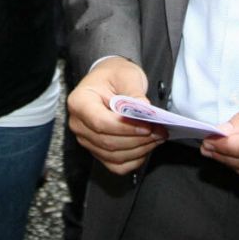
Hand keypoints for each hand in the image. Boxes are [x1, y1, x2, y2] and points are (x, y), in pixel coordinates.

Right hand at [67, 57, 165, 173]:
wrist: (109, 79)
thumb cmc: (114, 75)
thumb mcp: (126, 75)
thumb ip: (134, 93)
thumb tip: (145, 111)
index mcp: (79, 102)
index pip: (101, 123)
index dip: (125, 128)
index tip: (146, 126)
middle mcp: (78, 124)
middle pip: (108, 141)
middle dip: (137, 139)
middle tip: (159, 131)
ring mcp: (86, 139)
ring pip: (113, 155)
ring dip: (139, 149)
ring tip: (157, 137)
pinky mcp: (97, 150)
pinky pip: (115, 164)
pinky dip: (133, 159)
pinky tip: (146, 147)